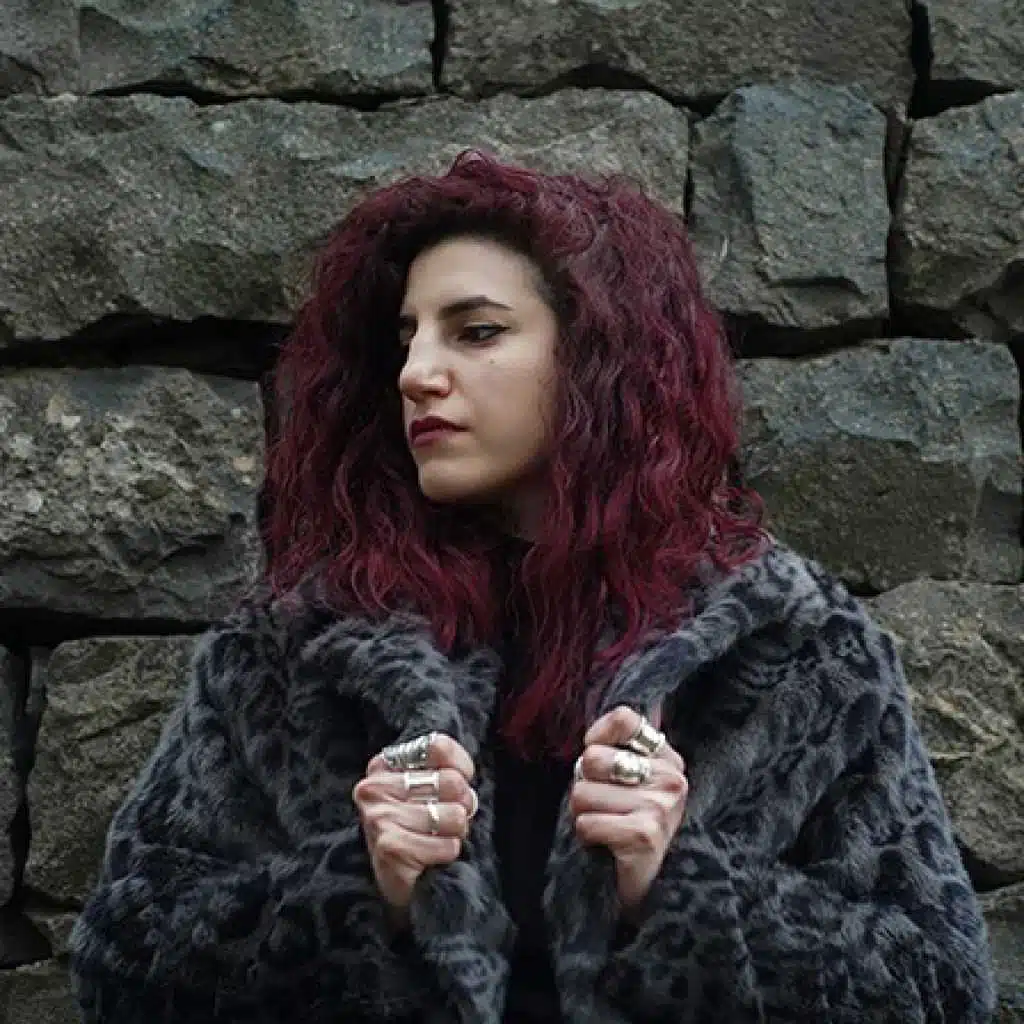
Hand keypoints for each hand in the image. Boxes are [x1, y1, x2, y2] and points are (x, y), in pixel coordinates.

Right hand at [354, 733, 476, 921]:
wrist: (397, 886)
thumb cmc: (419, 832)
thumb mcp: (430, 791)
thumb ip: (447, 770)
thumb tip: (465, 776)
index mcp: (383, 766)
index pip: (438, 746)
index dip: (461, 768)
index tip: (456, 786)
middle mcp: (374, 787)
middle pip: (451, 781)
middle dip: (461, 805)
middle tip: (448, 820)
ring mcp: (379, 817)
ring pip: (453, 815)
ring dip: (455, 832)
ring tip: (438, 838)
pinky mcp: (390, 847)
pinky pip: (447, 845)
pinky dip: (448, 853)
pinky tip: (431, 857)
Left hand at [571, 706, 687, 914]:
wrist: (649, 890)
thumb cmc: (629, 828)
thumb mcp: (632, 784)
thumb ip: (620, 750)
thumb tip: (607, 725)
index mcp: (668, 759)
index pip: (625, 719)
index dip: (597, 737)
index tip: (597, 764)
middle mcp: (671, 778)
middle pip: (593, 757)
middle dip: (585, 785)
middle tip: (603, 806)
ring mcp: (660, 806)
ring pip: (582, 792)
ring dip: (583, 814)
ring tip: (606, 828)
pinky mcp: (644, 834)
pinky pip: (586, 823)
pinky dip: (586, 837)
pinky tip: (607, 846)